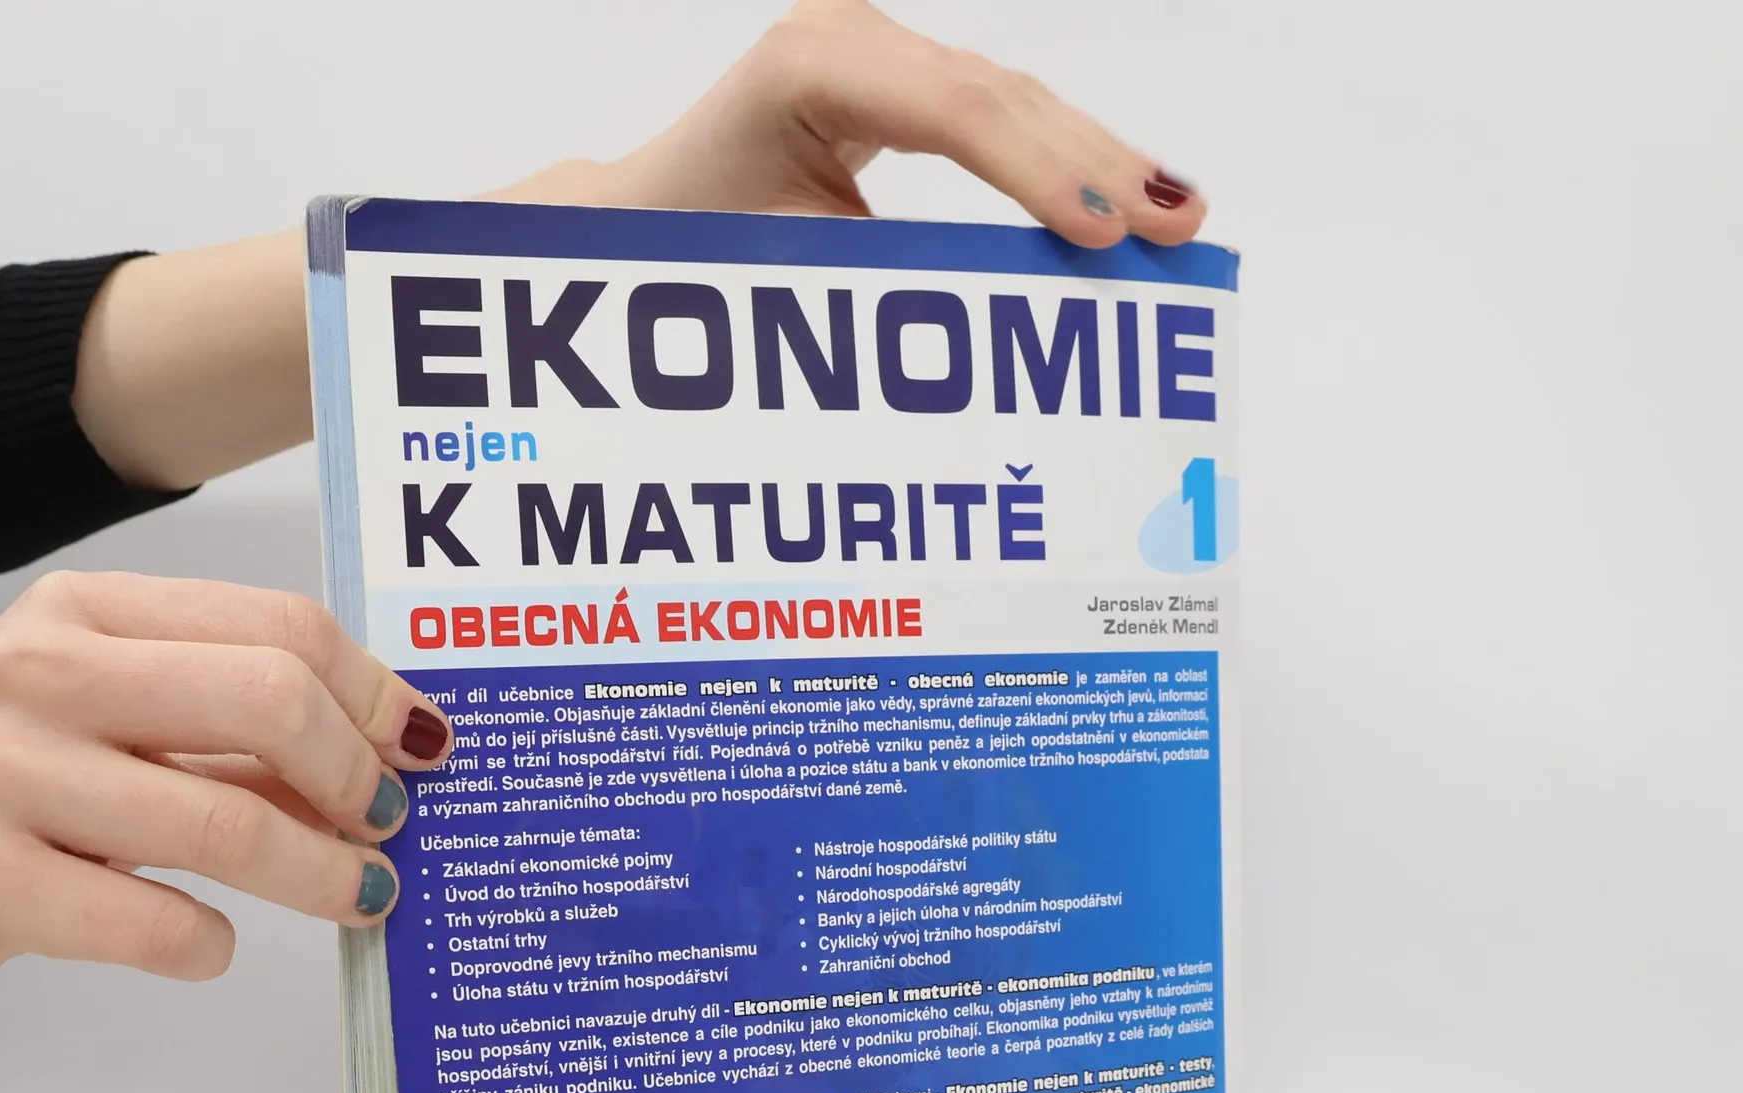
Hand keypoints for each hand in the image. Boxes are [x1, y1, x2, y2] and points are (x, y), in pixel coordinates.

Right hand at [0, 572, 452, 1041]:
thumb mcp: (96, 726)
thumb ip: (221, 731)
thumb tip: (381, 758)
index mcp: (82, 614)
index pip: (279, 628)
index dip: (374, 696)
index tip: (419, 749)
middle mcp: (38, 672)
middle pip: (270, 700)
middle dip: (357, 776)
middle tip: (388, 831)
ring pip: (227, 819)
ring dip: (322, 873)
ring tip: (358, 896)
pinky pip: (154, 919)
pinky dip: (209, 943)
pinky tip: (210, 943)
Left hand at [495, 0, 1205, 249]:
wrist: (637, 227)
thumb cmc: (690, 262)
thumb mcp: (781, 278)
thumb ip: (886, 288)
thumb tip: (1001, 337)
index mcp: (808, 67)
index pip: (953, 112)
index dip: (1037, 170)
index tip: (1103, 229)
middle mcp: (847, 34)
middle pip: (999, 94)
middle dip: (1093, 162)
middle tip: (1177, 224)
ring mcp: (875, 48)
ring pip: (1009, 100)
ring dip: (1095, 159)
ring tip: (1176, 214)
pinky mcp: (895, 78)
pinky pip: (993, 116)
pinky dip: (1059, 160)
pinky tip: (1122, 196)